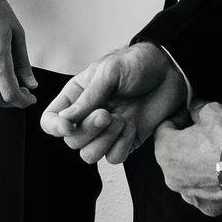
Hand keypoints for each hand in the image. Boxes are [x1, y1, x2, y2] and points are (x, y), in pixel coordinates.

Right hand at [39, 42, 187, 165]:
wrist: (171, 71)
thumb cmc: (139, 63)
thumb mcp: (110, 72)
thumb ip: (88, 97)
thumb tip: (65, 119)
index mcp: (77, 96)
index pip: (50, 120)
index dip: (54, 127)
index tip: (68, 126)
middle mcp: (87, 116)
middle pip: (71, 141)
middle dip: (88, 131)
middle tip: (107, 113)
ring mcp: (106, 131)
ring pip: (89, 155)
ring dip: (105, 141)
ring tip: (122, 120)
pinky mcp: (126, 141)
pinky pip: (114, 158)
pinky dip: (122, 146)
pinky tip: (132, 127)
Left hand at [153, 100, 221, 215]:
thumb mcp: (211, 111)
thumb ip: (198, 108)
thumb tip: (196, 108)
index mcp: (165, 151)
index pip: (164, 129)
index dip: (179, 118)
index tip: (191, 114)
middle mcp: (171, 177)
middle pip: (175, 155)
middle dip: (187, 143)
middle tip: (206, 133)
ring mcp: (190, 195)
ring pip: (189, 176)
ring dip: (198, 166)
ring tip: (218, 154)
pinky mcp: (208, 207)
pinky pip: (205, 191)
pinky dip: (212, 183)